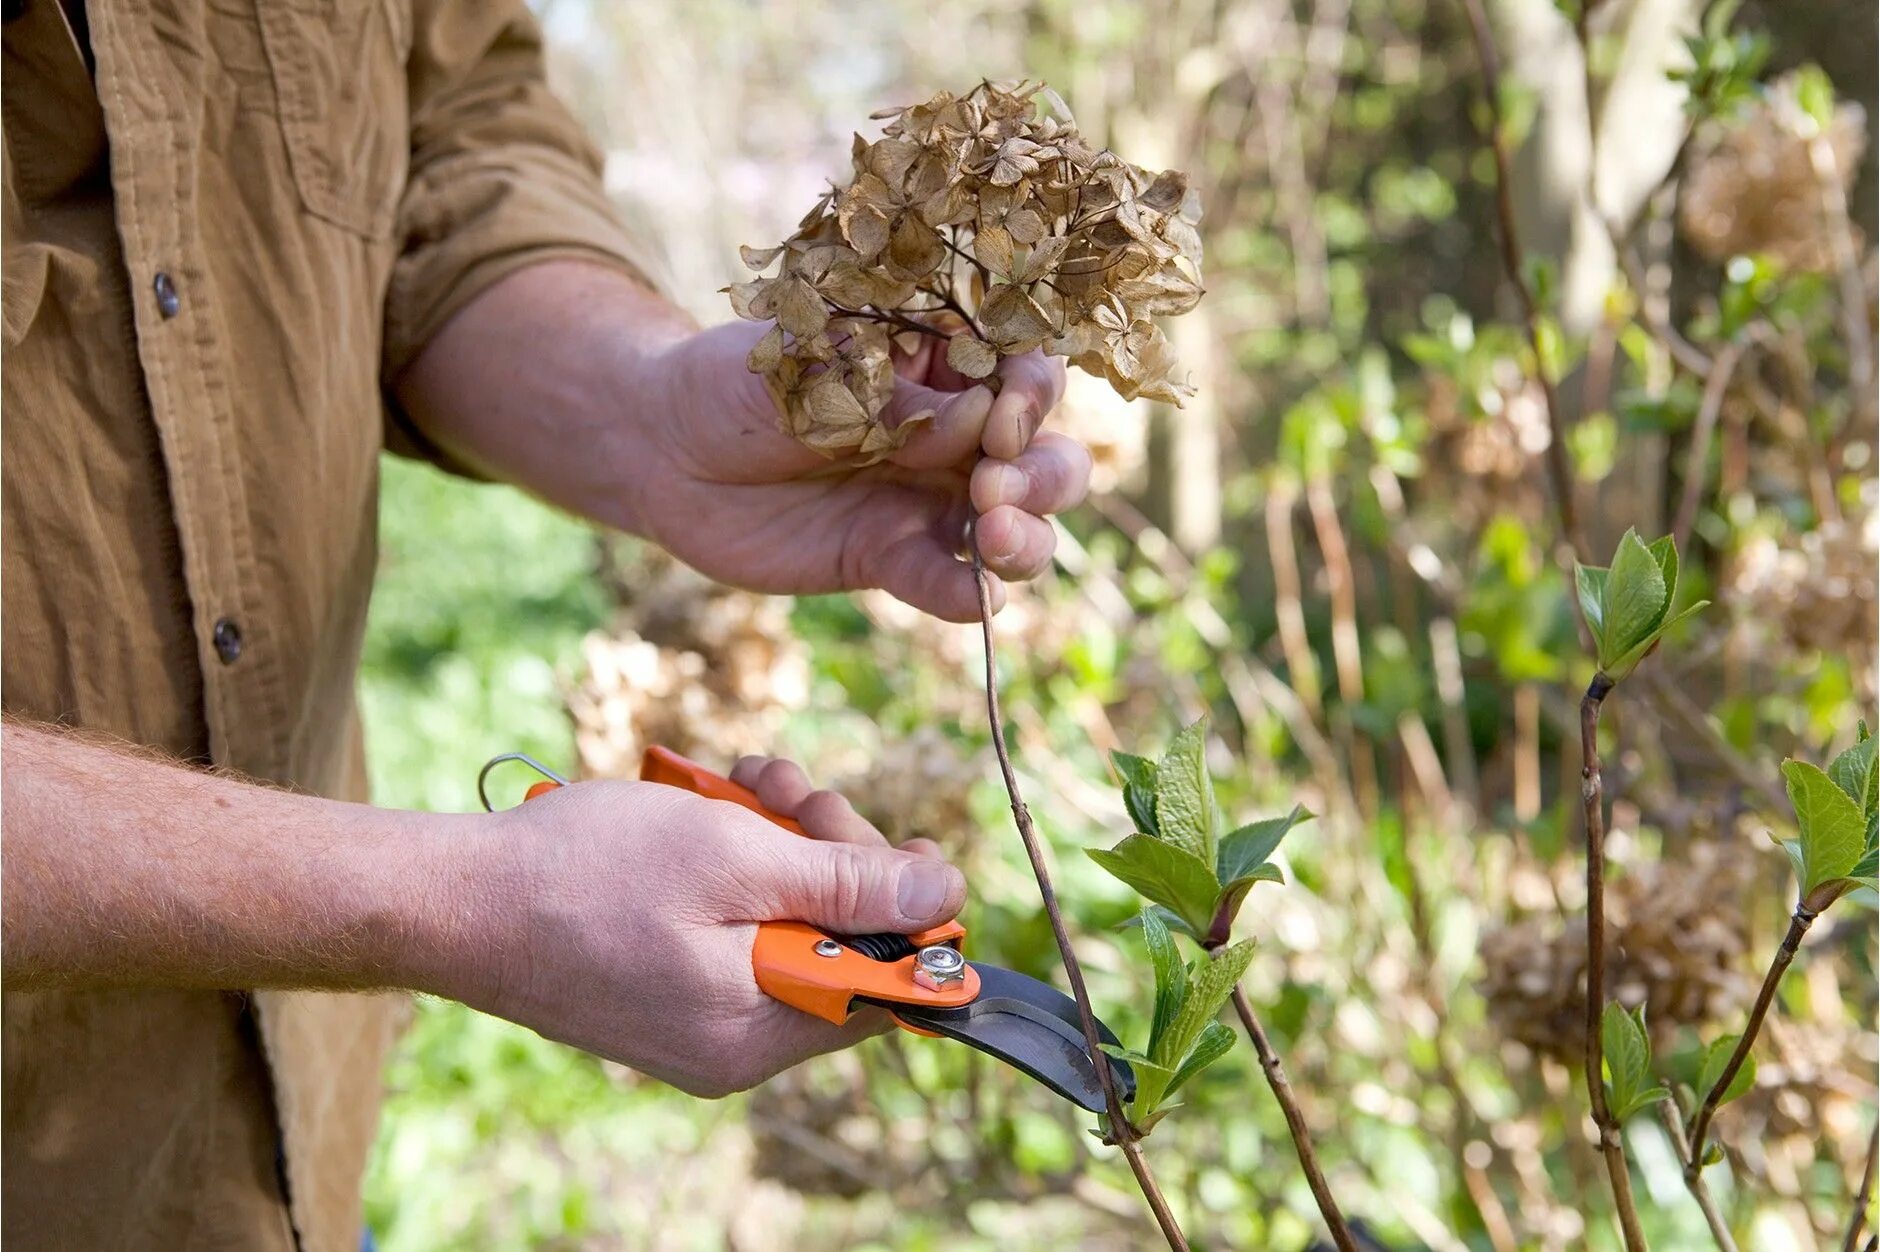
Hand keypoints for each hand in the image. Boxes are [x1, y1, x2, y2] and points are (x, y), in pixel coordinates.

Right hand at [433, 757, 965, 1097]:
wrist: (455, 897)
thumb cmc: (585, 874)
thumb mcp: (737, 859)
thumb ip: (849, 885)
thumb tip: (946, 895)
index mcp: (759, 1032)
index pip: (888, 987)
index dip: (907, 908)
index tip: (900, 842)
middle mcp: (734, 1045)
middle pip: (840, 945)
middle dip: (832, 851)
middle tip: (791, 790)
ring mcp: (695, 1021)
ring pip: (787, 922)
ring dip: (783, 841)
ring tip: (746, 782)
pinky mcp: (663, 990)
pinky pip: (734, 930)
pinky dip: (736, 864)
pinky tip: (715, 809)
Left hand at [637, 320, 1090, 621]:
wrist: (665, 452)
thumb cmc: (735, 384)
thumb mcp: (804, 371)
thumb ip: (888, 398)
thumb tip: (973, 421)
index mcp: (942, 360)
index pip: (1025, 368)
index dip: (1032, 392)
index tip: (1001, 415)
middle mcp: (956, 431)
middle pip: (1044, 454)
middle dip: (1042, 473)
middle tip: (994, 486)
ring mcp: (931, 500)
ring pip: (1021, 524)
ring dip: (1029, 536)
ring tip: (995, 537)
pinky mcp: (895, 558)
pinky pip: (951, 582)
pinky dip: (973, 595)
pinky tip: (975, 598)